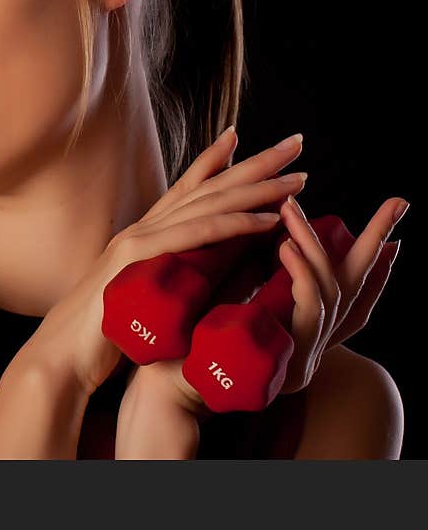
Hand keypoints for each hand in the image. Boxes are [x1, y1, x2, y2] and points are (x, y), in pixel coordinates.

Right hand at [21, 128, 308, 396]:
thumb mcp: (144, 299)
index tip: (244, 138)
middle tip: (295, 143)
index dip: (216, 161)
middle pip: (207, 187)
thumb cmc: (101, 335)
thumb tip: (208, 271)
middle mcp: (141, 229)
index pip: (186, 191)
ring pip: (208, 204)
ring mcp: (138, 240)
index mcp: (143, 237)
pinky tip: (267, 217)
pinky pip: (195, 236)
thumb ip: (170, 279)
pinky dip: (233, 224)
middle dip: (255, 163)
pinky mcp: (137, 260)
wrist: (63, 356)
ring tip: (297, 176)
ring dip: (257, 188)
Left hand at [120, 194, 407, 425]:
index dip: (380, 258)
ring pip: (330, 288)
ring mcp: (308, 346)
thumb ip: (260, 271)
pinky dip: (301, 275)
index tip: (401, 220)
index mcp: (309, 319)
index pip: (355, 284)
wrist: (183, 383)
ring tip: (292, 211)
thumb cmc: (207, 338)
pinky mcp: (292, 352)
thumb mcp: (242, 298)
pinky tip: (287, 247)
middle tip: (397, 202)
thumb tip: (272, 231)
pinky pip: (307, 308)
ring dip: (313, 245)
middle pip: (359, 284)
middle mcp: (318, 334)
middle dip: (380, 242)